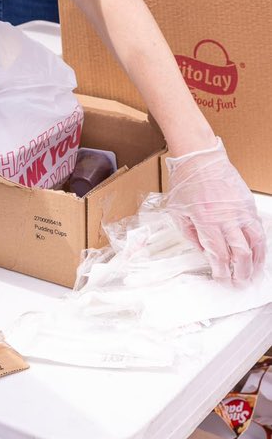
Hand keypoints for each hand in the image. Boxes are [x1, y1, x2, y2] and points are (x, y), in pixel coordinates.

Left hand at [164, 138, 265, 282]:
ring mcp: (240, 210)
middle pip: (240, 253)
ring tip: (252, 273)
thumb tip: (204, 251)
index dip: (222, 271)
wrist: (199, 156)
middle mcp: (226, 217)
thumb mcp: (177, 210)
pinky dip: (260, 244)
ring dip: (255, 262)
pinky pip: (258, 228)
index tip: (222, 279)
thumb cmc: (186, 180)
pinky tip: (258, 253)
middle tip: (239, 282)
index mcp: (205, 220)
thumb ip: (190, 234)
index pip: (218, 254)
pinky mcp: (248, 203)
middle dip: (241, 272)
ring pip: (256, 243)